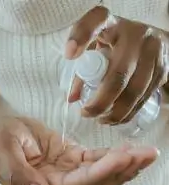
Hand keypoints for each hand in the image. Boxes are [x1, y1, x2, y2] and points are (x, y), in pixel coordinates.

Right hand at [0, 116, 158, 184]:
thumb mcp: (1, 153)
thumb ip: (18, 177)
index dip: (99, 174)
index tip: (121, 158)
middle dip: (121, 171)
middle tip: (145, 155)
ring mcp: (64, 175)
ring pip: (98, 176)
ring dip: (123, 167)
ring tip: (146, 153)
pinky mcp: (70, 161)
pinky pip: (94, 161)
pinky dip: (112, 157)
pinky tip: (129, 151)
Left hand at [66, 6, 168, 124]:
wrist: (149, 39)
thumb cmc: (113, 44)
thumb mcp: (96, 48)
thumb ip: (82, 69)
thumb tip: (72, 99)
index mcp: (111, 22)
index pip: (96, 20)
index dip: (81, 37)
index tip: (69, 55)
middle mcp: (135, 34)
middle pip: (118, 74)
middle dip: (100, 101)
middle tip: (86, 113)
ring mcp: (153, 50)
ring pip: (134, 90)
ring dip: (116, 111)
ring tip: (101, 120)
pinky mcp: (165, 67)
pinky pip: (146, 95)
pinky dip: (130, 111)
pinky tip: (117, 117)